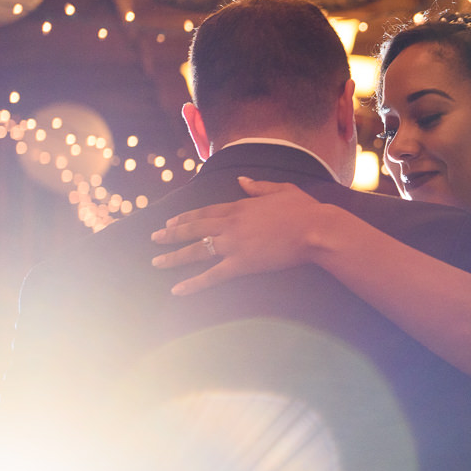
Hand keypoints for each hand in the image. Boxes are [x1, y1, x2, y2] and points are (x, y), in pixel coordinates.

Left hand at [151, 177, 319, 294]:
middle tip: (155, 239)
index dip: (186, 217)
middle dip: (171, 234)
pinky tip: (177, 290)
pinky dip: (193, 283)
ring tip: (157, 261)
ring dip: (174, 256)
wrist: (315, 229)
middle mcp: (230, 224)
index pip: (205, 212)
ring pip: (197, 251)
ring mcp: (234, 244)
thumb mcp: (281, 189)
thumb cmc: (304, 209)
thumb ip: (258, 186)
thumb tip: (242, 180)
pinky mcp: (242, 264)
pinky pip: (212, 275)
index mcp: (240, 206)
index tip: (171, 221)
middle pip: (194, 229)